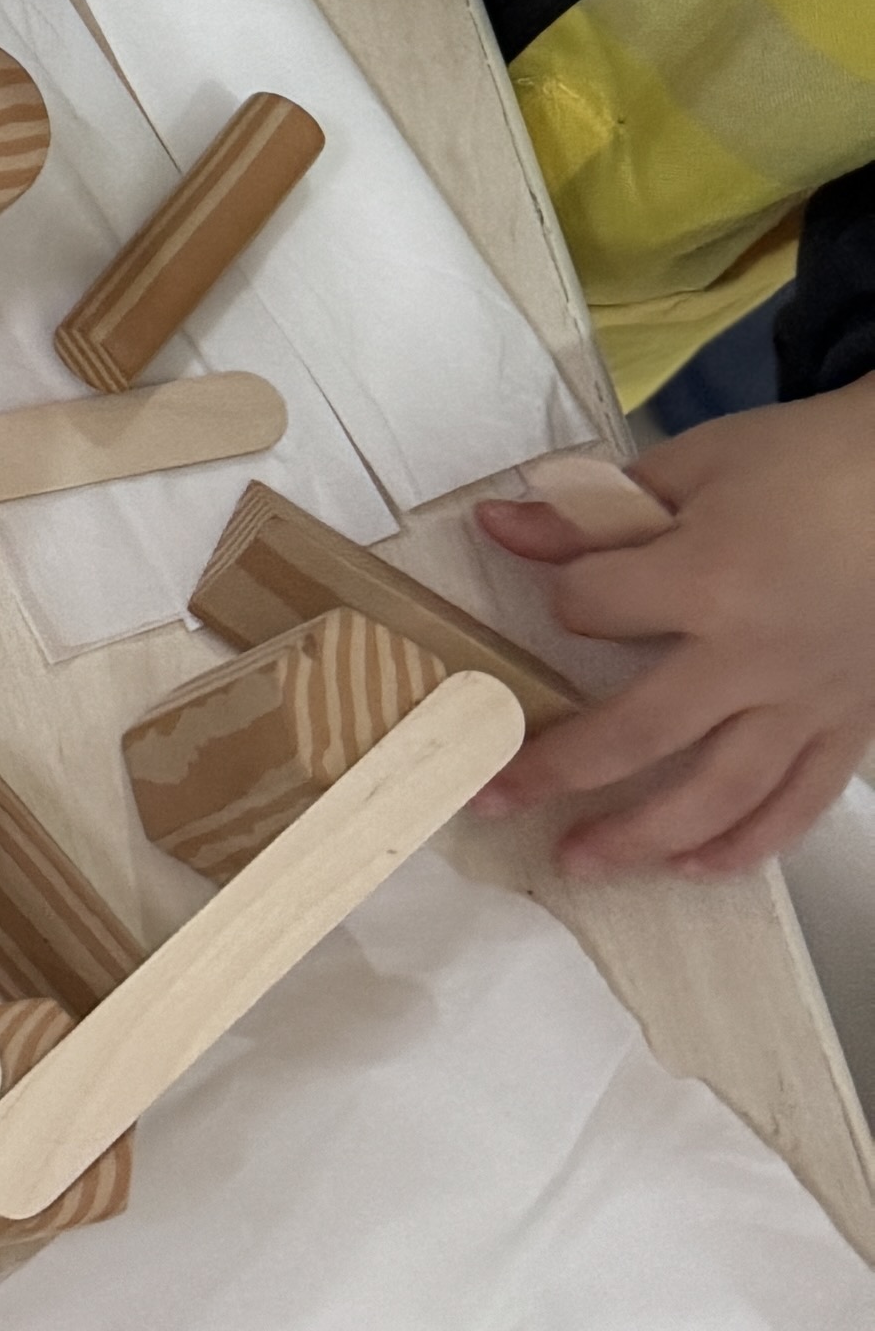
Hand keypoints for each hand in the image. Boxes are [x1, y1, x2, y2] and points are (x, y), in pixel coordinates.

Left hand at [480, 391, 874, 871]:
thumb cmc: (806, 463)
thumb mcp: (691, 463)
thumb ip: (592, 511)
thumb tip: (496, 526)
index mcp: (708, 581)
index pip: (592, 611)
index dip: (562, 600)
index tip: (562, 593)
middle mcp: (754, 659)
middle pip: (638, 734)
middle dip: (556, 771)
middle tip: (491, 799)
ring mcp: (808, 703)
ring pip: (718, 795)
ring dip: (642, 837)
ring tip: (582, 862)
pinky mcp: (852, 726)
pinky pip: (798, 804)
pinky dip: (747, 846)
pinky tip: (696, 867)